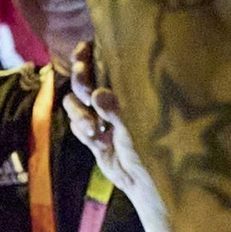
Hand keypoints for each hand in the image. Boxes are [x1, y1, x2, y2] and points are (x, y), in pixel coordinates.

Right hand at [64, 45, 151, 202]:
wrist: (150, 180)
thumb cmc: (157, 144)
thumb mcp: (139, 124)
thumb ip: (117, 110)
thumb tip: (97, 95)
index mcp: (127, 86)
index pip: (102, 60)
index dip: (88, 53)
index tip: (83, 52)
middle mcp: (111, 98)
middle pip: (82, 79)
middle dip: (80, 81)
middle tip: (88, 90)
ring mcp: (99, 116)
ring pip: (73, 103)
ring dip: (79, 113)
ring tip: (94, 129)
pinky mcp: (92, 135)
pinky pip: (76, 126)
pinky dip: (82, 130)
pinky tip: (98, 141)